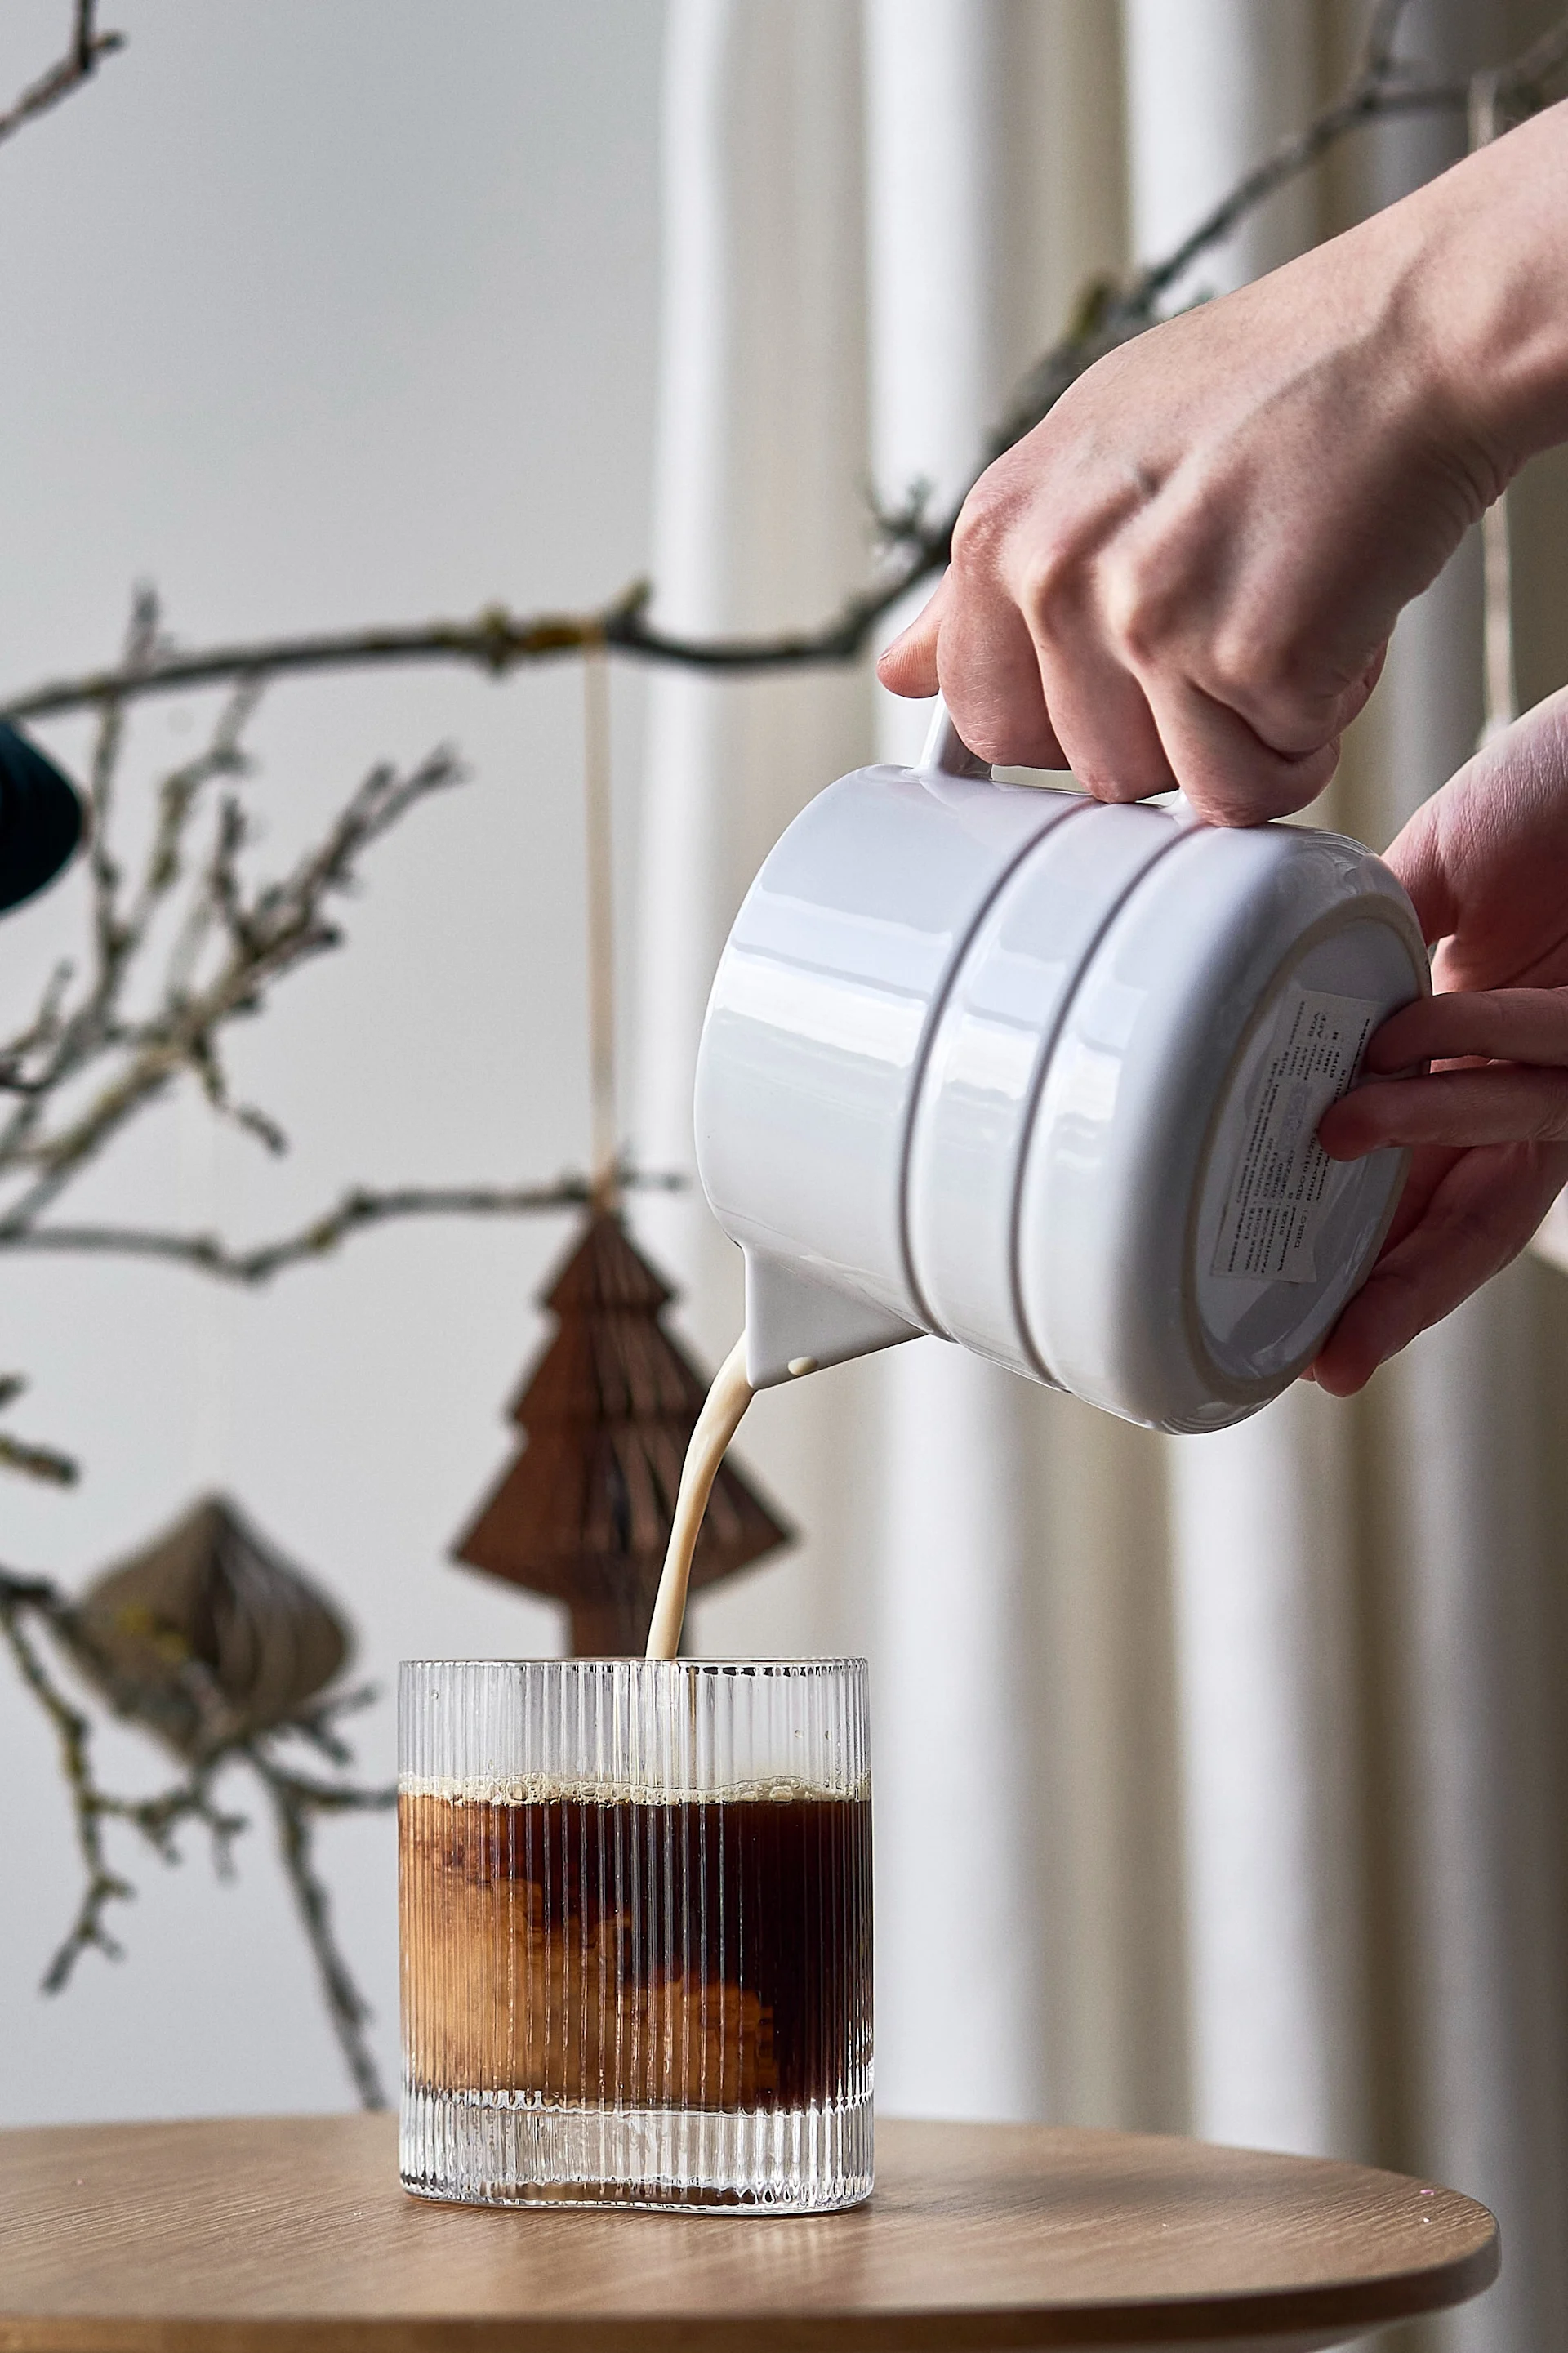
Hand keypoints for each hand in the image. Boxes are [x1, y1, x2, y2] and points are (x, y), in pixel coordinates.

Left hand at [878, 105, 1567, 824]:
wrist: (1411, 337)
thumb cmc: (1270, 388)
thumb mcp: (1089, 452)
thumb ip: (993, 583)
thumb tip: (906, 674)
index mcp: (1002, 531)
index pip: (988, 723)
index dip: (1079, 721)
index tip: (1136, 686)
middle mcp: (1057, 574)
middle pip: (1092, 771)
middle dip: (1174, 734)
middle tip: (1233, 629)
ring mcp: (1150, 618)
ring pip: (1183, 788)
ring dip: (1250, 739)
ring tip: (1285, 620)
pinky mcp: (1251, 654)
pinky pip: (1268, 780)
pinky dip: (1316, 732)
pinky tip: (1332, 630)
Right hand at [1312, 689, 1567, 1392]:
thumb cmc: (1555, 786)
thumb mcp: (1431, 875)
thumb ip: (1361, 948)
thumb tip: (1255, 993)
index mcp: (1487, 1060)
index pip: (1432, 1192)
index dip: (1376, 1269)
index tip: (1309, 1335)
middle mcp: (1542, 1078)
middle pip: (1475, 1221)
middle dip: (1399, 1291)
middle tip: (1330, 1353)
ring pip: (1511, 1147)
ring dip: (1417, 1147)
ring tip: (1333, 1135)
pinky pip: (1545, 1054)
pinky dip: (1468, 1047)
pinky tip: (1402, 1034)